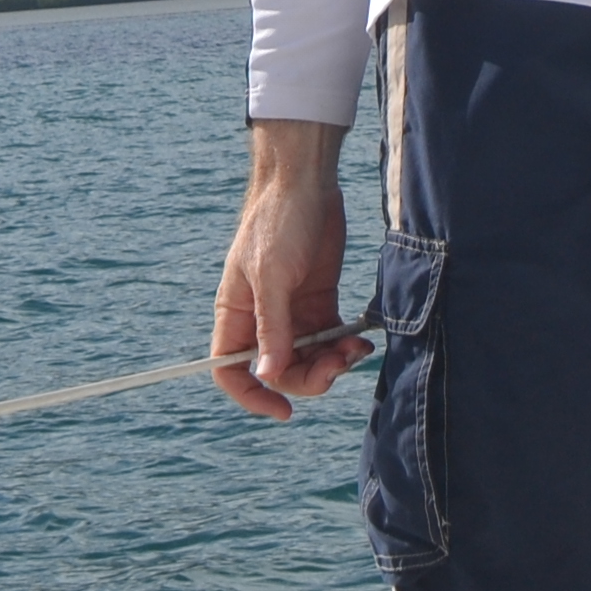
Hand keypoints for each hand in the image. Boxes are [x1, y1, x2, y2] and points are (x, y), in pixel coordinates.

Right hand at [212, 117, 368, 417]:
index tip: (283, 409)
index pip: (230, 370)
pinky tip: (361, 341)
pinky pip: (331, 339)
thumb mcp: (273, 275)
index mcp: (237, 315)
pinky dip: (344, 346)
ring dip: (332, 363)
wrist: (308, 181)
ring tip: (356, 350)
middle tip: (338, 366)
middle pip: (279, 372)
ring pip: (309, 359)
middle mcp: (262, 320)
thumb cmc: (279, 221)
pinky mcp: (319, 301)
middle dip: (308, 378)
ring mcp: (293, 312)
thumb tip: (268, 375)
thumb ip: (273, 327)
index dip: (251, 396)